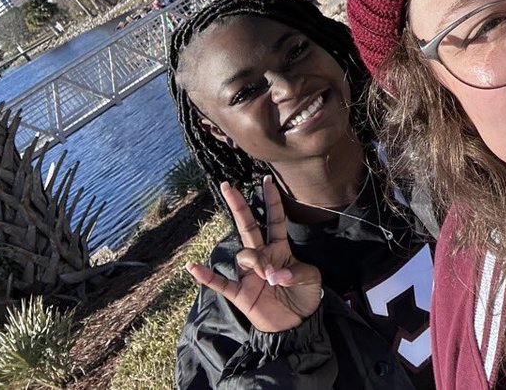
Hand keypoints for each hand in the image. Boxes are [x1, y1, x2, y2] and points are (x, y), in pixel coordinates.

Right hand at [186, 176, 322, 332]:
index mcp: (281, 248)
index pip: (275, 220)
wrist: (297, 324)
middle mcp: (262, 256)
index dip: (272, 201)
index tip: (267, 181)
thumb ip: (295, 273)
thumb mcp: (311, 280)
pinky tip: (194, 267)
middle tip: (228, 186)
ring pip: (243, 255)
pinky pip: (221, 282)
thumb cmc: (306, 296)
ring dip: (254, 261)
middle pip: (248, 227)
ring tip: (270, 278)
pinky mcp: (240, 293)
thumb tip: (274, 274)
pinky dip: (207, 276)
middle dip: (239, 206)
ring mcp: (249, 274)